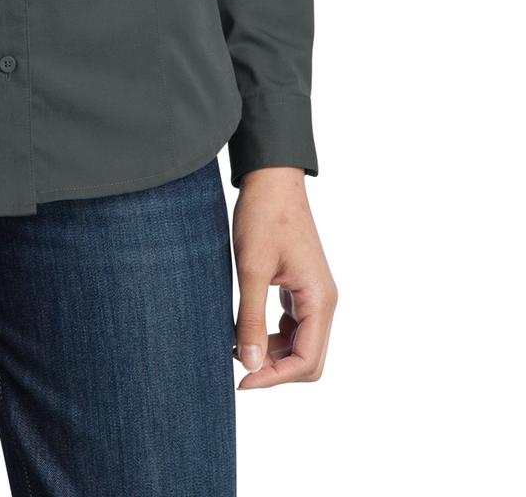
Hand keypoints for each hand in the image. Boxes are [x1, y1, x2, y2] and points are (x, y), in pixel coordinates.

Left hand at [231, 167, 336, 388]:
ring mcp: (314, 295)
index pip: (307, 360)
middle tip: (238, 368)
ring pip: (301, 344)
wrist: (271, 179)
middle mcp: (323, 301)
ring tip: (236, 348)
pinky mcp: (301, 287)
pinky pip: (294, 326)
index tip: (241, 380)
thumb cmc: (263, 217)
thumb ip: (251, 318)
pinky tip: (246, 330)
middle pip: (309, 359)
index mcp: (319, 299)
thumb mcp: (251, 269)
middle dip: (276, 370)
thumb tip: (248, 364)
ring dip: (272, 354)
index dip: (274, 377)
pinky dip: (272, 336)